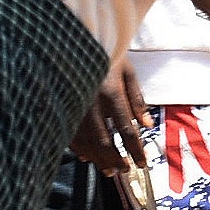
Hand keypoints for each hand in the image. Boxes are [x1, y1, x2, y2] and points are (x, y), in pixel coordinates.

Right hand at [73, 58, 149, 185]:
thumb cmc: (106, 53)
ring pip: (84, 142)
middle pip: (103, 141)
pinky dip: (79, 149)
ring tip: (109, 169)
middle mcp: (90, 102)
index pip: (126, 129)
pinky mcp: (61, 106)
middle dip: (115, 160)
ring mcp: (73, 106)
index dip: (135, 150)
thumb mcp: (128, 72)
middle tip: (124, 170)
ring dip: (97, 159)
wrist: (75, 39)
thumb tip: (148, 125)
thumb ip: (137, 100)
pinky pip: (68, 134)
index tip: (141, 162)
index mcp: (110, 92)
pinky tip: (86, 157)